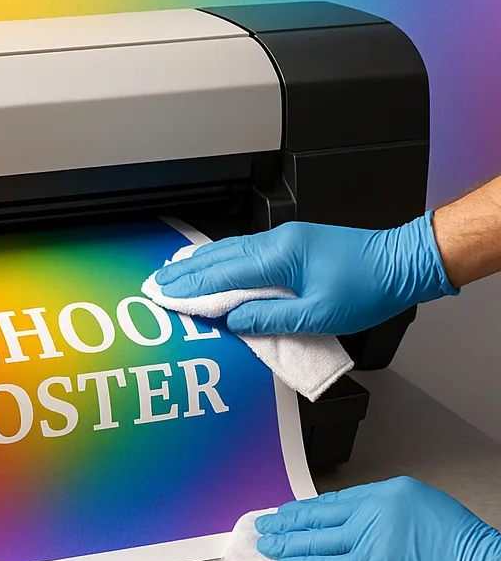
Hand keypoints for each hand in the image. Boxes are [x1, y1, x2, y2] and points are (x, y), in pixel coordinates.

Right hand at [159, 213, 455, 335]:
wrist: (404, 262)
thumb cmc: (369, 288)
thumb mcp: (318, 314)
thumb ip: (271, 317)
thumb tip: (234, 320)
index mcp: (281, 256)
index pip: (224, 274)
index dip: (191, 288)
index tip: (163, 296)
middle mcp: (279, 241)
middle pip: (220, 257)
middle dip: (186, 272)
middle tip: (156, 283)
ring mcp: (286, 239)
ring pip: (231, 251)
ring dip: (200, 263)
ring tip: (174, 272)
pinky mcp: (294, 244)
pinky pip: (246, 251)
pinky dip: (222, 259)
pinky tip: (211, 263)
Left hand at [255, 477, 500, 560]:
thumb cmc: (461, 549)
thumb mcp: (421, 511)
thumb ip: (384, 516)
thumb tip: (352, 529)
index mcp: (388, 492)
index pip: (336, 501)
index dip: (307, 510)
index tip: (288, 512)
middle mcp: (375, 510)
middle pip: (319, 517)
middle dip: (287, 521)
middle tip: (265, 524)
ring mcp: (370, 539)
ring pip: (316, 541)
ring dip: (286, 543)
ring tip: (267, 545)